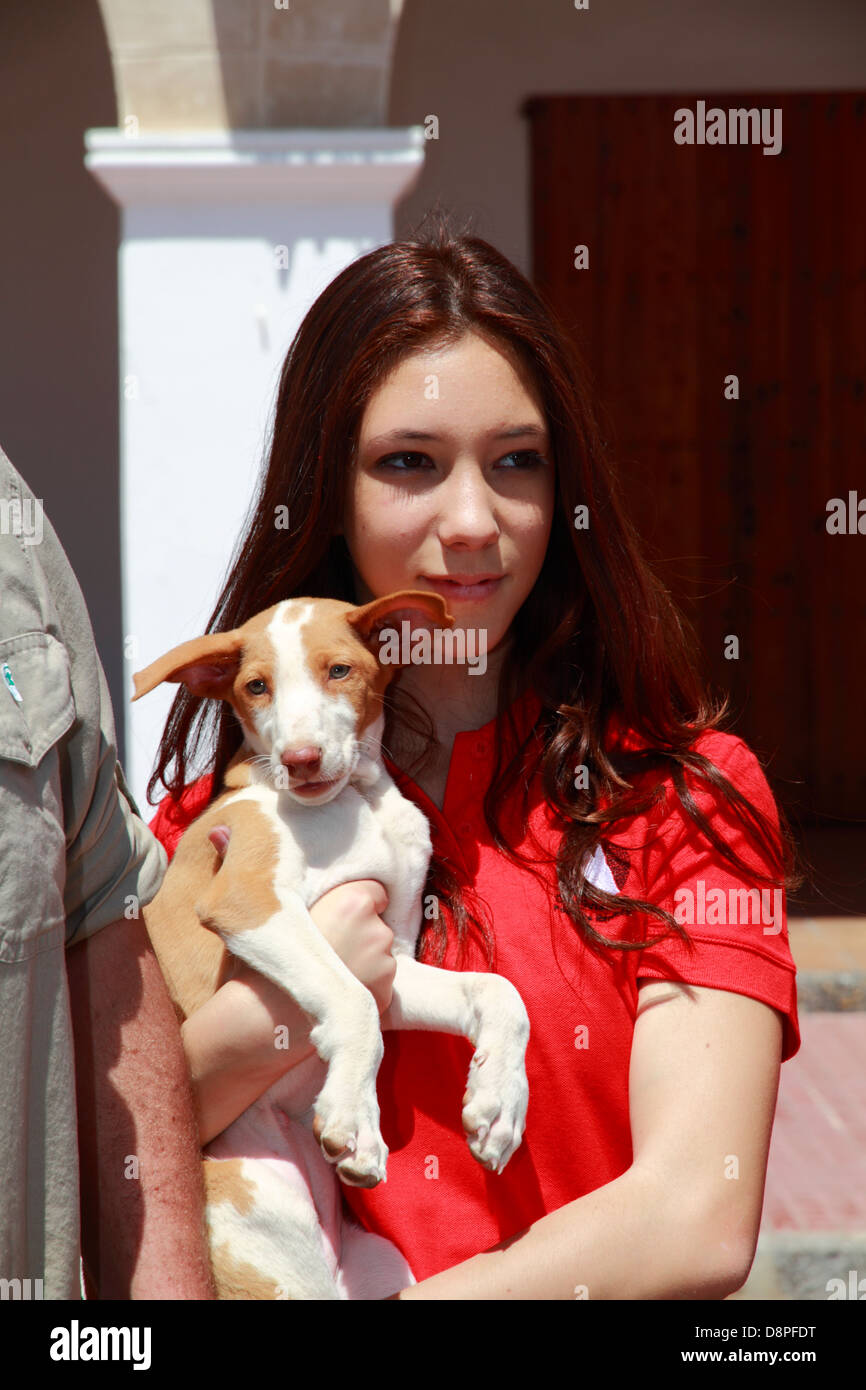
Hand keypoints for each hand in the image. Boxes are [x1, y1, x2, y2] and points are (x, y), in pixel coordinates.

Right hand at [207, 827, 395, 1014]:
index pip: (375, 890)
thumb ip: (243, 867)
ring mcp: (385, 966)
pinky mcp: (386, 996)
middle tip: (326, 948)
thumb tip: (218, 830)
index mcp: (352, 901)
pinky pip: (382, 985)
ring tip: (327, 974)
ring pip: (380, 955)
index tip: (333, 916)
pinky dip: (366, 988)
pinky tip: (334, 993)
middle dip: (359, 933)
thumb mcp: (256, 913)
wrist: (262, 1023)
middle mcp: (376, 930)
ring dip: (362, 961)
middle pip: (377, 923)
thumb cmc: (257, 963)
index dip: (355, 903)